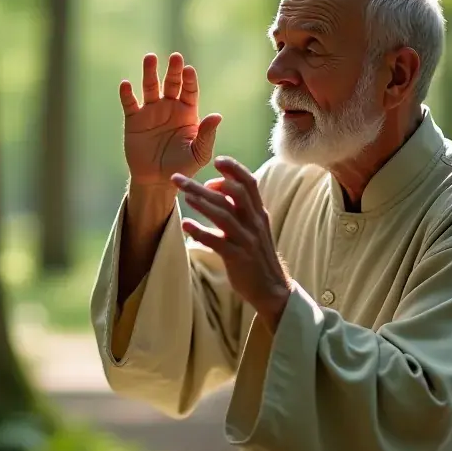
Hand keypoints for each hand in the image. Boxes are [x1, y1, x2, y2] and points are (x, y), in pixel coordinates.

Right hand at [120, 52, 221, 186]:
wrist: (157, 180)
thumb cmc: (182, 167)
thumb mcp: (198, 154)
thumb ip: (207, 135)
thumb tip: (217, 116)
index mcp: (187, 112)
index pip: (189, 91)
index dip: (189, 80)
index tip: (189, 70)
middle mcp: (169, 107)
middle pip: (171, 83)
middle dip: (173, 70)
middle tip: (175, 57)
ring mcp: (150, 112)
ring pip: (150, 87)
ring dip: (150, 73)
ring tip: (150, 58)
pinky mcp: (134, 120)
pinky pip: (130, 104)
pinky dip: (127, 94)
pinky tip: (126, 84)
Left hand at [171, 156, 292, 331]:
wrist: (272, 289)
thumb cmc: (257, 256)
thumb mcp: (254, 229)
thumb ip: (241, 209)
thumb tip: (220, 188)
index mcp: (259, 214)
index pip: (249, 183)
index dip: (233, 169)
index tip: (216, 161)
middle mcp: (254, 223)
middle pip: (232, 194)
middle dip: (205, 184)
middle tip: (179, 178)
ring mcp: (247, 240)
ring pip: (224, 215)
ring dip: (202, 203)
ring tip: (184, 195)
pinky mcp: (238, 258)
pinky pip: (218, 242)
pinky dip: (201, 233)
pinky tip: (186, 225)